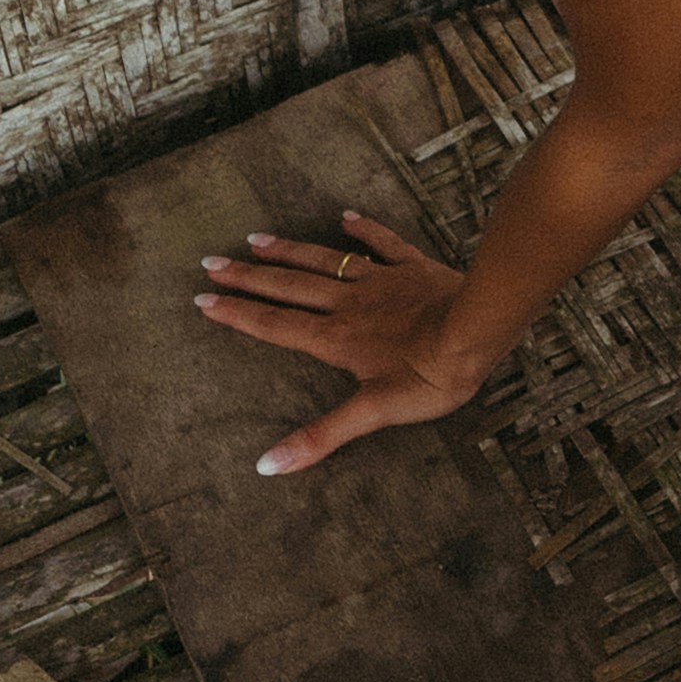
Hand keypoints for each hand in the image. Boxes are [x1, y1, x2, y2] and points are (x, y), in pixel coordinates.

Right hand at [190, 209, 478, 476]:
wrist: (477, 331)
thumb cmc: (429, 377)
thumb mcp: (373, 414)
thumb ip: (320, 436)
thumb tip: (267, 465)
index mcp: (335, 339)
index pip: (275, 326)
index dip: (238, 315)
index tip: (203, 301)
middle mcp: (349, 305)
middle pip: (288, 287)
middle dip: (248, 277)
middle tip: (211, 262)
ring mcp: (380, 282)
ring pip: (324, 261)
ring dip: (289, 250)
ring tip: (255, 239)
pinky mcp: (412, 268)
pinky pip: (382, 243)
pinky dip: (363, 230)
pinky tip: (346, 216)